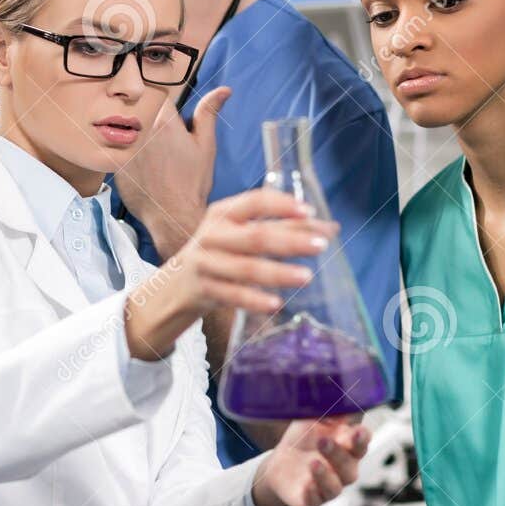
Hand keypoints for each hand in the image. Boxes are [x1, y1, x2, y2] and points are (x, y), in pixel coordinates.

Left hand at [114, 86, 230, 256]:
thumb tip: (223, 90)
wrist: (173, 215)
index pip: (154, 94)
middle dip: (146, 118)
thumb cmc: (191, 183)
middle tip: (158, 140)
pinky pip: (115, 148)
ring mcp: (126, 147)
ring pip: (124, 128)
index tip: (165, 113)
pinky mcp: (115, 162)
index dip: (159, 101)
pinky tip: (138, 166)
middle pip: (137, 110)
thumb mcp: (205, 145)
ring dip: (134, 134)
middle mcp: (142, 131)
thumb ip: (208, 113)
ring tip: (149, 156)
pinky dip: (124, 151)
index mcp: (165, 121)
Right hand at [122, 189, 336, 360]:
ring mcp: (206, 263)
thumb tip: (330, 227)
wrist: (174, 287)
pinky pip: (233, 295)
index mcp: (222, 214)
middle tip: (321, 245)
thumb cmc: (218, 255)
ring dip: (278, 272)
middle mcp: (212, 235)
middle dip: (290, 240)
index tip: (309, 211)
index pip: (254, 201)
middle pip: (255, 236)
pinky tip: (276, 303)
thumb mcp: (240, 235)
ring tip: (306, 276)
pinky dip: (255, 300)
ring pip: (246, 268)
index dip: (282, 205)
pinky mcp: (204, 290)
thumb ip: (280, 228)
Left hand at [251, 416, 370, 505]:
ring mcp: (327, 487)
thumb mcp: (311, 420)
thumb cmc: (303, 440)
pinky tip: (306, 485)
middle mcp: (342, 470)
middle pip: (349, 467)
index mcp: (346, 448)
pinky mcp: (311, 500)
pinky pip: (315, 502)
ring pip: (335, 487)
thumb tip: (338, 394)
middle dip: (338, 454)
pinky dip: (312, 494)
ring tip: (313, 463)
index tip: (357, 431)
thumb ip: (327, 411)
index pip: (362, 444)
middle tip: (323, 441)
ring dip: (326, 475)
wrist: (279, 464)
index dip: (362, 439)